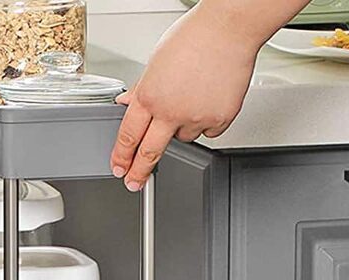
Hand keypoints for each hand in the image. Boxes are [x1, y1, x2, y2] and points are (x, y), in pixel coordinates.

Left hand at [111, 0, 285, 188]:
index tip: (119, 168)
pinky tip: (208, 98)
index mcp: (150, 95)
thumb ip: (143, 88)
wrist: (229, 28)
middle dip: (138, 172)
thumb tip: (127, 104)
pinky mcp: (219, 120)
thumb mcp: (157, 61)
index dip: (121, 156)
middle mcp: (171, 110)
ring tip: (192, 96)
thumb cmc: (195, 37)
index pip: (129, 135)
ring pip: (183, 137)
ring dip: (182, 126)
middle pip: (150, 152)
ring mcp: (195, 118)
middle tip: (134, 182)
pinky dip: (206, 121)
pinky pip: (208, 132)